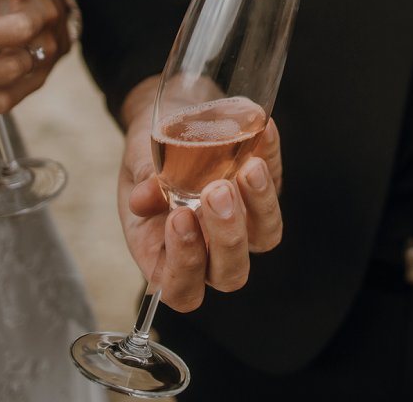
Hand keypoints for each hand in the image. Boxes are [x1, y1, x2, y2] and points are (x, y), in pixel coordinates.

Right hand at [118, 77, 283, 311]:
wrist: (167, 123)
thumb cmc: (147, 160)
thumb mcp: (136, 169)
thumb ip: (142, 183)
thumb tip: (144, 198)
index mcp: (167, 256)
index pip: (182, 289)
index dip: (185, 265)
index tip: (179, 217)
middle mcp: (210, 249)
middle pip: (231, 271)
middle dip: (227, 235)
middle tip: (216, 191)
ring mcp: (244, 225)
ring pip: (266, 236)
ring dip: (261, 205)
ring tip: (247, 168)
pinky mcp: (265, 193)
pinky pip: (277, 184)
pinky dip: (272, 157)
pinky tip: (264, 132)